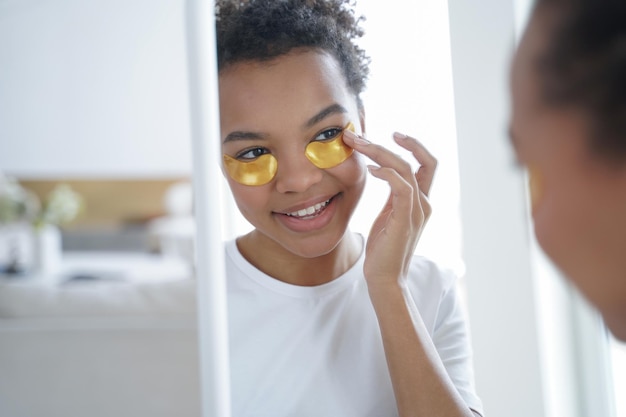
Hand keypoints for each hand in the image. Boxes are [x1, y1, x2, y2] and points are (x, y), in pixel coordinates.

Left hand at [343, 130, 436, 288]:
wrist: (384, 278)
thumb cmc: (383, 249)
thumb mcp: (388, 215)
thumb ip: (392, 195)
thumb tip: (381, 172)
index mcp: (421, 201)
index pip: (427, 164)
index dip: (415, 146)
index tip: (393, 134)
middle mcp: (424, 203)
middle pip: (418, 161)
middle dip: (392, 143)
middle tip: (359, 134)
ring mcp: (417, 211)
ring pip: (406, 169)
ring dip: (379, 152)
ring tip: (356, 145)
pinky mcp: (406, 220)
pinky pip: (402, 187)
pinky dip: (386, 173)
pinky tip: (370, 170)